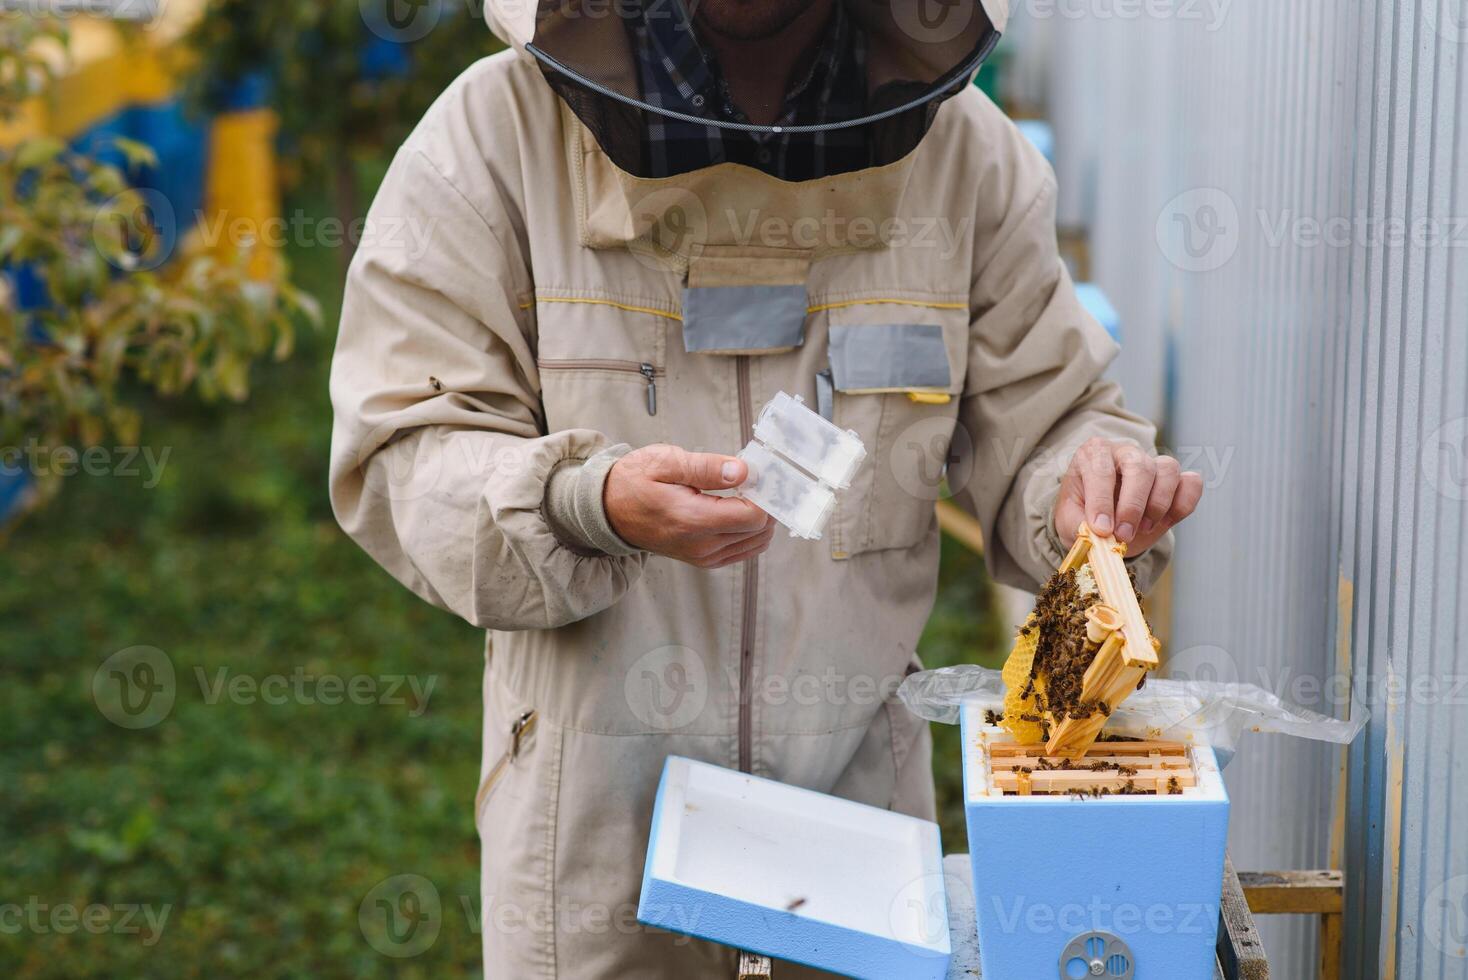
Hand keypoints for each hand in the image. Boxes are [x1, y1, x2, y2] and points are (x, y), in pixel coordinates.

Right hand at [605, 445, 774, 567]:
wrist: (608, 510)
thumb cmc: (634, 481)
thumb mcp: (666, 462)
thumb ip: (706, 468)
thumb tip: (743, 471)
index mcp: (692, 519)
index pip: (753, 516)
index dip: (765, 493)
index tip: (762, 472)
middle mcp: (702, 545)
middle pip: (760, 530)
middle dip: (767, 504)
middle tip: (759, 479)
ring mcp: (704, 556)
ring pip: (757, 542)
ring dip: (761, 518)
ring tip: (748, 491)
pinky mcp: (705, 560)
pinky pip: (744, 550)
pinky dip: (751, 531)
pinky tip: (740, 507)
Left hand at [1053, 438, 1203, 554]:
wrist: (1102, 522)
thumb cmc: (1082, 515)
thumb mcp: (1069, 521)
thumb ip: (1080, 527)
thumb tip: (1101, 534)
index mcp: (1094, 454)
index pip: (1100, 470)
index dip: (1102, 502)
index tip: (1102, 530)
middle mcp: (1125, 452)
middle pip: (1139, 467)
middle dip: (1133, 505)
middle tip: (1124, 535)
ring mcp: (1153, 462)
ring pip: (1168, 470)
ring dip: (1158, 504)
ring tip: (1144, 528)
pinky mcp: (1176, 479)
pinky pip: (1191, 483)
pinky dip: (1184, 503)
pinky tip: (1166, 521)